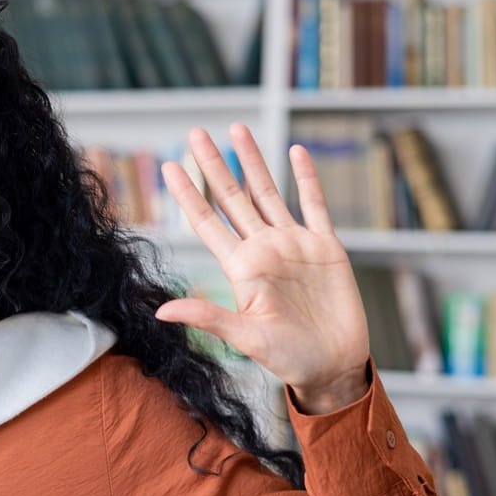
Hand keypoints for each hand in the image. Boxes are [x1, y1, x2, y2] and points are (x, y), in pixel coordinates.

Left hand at [155, 124, 369, 414]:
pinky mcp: (325, 247)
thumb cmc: (288, 359)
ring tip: (237, 129)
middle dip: (214, 164)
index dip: (189, 194)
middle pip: (233, 197)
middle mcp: (263, 249)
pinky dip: (307, 178)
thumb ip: (207, 318)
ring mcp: (294, 245)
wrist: (334, 366)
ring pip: (268, 192)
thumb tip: (161, 311)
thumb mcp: (245, 337)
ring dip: (253, 161)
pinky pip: (315, 205)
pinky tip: (295, 152)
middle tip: (195, 131)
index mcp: (241, 268)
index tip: (168, 167)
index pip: (207, 222)